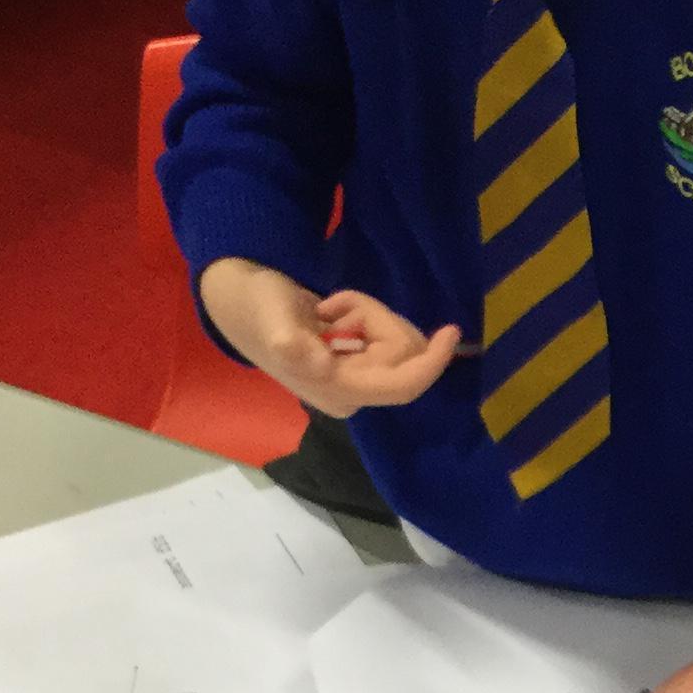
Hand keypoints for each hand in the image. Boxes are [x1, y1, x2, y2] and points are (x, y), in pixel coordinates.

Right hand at [199, 259, 462, 414]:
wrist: (242, 301)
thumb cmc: (256, 308)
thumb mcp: (272, 318)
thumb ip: (291, 342)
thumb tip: (317, 361)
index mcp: (338, 391)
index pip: (402, 386)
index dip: (431, 362)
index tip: (450, 330)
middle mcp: (354, 391)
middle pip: (402, 353)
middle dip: (376, 317)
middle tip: (335, 304)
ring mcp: (357, 376)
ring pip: (397, 340)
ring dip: (367, 313)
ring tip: (328, 309)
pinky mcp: (358, 359)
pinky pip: (384, 332)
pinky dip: (363, 312)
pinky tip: (329, 314)